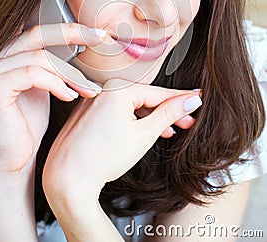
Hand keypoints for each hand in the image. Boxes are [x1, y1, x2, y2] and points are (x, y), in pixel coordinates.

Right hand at [0, 22, 105, 175]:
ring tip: (88, 90)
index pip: (41, 29)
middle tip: (101, 41)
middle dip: (74, 35)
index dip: (70, 28)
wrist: (13, 158)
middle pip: (39, 34)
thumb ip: (56, 64)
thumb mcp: (48, 85)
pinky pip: (32, 74)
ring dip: (70, 73)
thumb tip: (87, 46)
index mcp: (11, 52)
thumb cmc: (30, 123)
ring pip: (40, 58)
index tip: (99, 34)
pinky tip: (70, 97)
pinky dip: (56, 84)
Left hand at [42, 79, 201, 208]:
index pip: (159, 92)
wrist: (67, 179)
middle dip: (167, 111)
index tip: (199, 97)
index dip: (182, 98)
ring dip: (151, 117)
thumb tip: (191, 100)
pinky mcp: (87, 113)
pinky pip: (115, 110)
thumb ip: (169, 114)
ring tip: (170, 130)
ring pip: (130, 105)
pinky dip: (132, 119)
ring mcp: (93, 100)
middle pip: (144, 98)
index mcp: (118, 89)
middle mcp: (103, 89)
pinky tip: (144, 130)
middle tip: (189, 121)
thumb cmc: (103, 158)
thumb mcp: (144, 134)